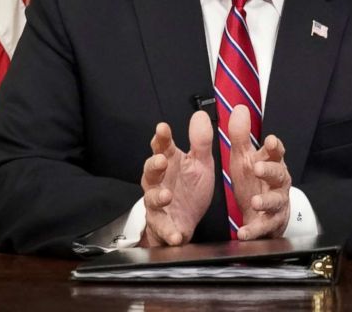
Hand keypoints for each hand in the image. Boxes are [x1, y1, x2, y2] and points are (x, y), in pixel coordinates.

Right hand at [140, 111, 214, 246]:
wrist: (188, 219)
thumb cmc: (190, 187)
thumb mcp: (201, 163)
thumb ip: (201, 142)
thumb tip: (200, 115)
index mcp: (170, 163)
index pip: (162, 146)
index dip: (161, 137)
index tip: (162, 128)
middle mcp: (159, 182)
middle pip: (150, 171)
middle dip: (154, 165)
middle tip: (161, 160)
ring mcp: (158, 205)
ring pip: (151, 199)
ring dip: (157, 197)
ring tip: (166, 196)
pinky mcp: (163, 226)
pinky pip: (163, 229)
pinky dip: (169, 232)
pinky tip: (176, 234)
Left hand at [227, 105, 290, 239]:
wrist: (263, 213)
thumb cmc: (256, 182)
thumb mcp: (245, 159)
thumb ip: (241, 136)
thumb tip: (239, 109)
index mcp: (272, 164)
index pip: (276, 152)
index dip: (275, 147)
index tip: (270, 141)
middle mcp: (277, 183)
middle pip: (278, 174)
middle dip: (269, 170)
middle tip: (258, 168)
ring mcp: (276, 204)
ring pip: (275, 201)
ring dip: (265, 200)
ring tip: (255, 200)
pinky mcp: (270, 224)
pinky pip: (263, 227)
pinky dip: (254, 230)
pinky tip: (244, 231)